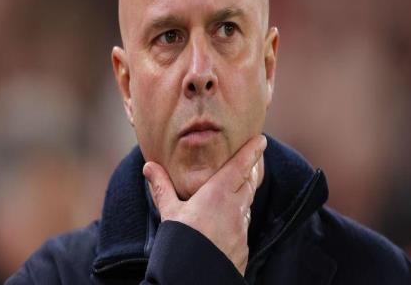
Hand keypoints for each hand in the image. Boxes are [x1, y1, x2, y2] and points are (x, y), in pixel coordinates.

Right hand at [143, 134, 266, 275]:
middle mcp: (235, 208)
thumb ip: (162, 187)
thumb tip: (149, 165)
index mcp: (219, 194)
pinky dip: (238, 217)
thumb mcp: (169, 213)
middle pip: (248, 182)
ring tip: (236, 188)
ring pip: (247, 204)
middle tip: (250, 160)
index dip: (252, 151)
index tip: (261, 140)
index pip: (241, 166)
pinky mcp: (243, 247)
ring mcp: (242, 229)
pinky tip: (227, 221)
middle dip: (249, 170)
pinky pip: (243, 225)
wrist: (193, 279)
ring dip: (244, 194)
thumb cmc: (180, 242)